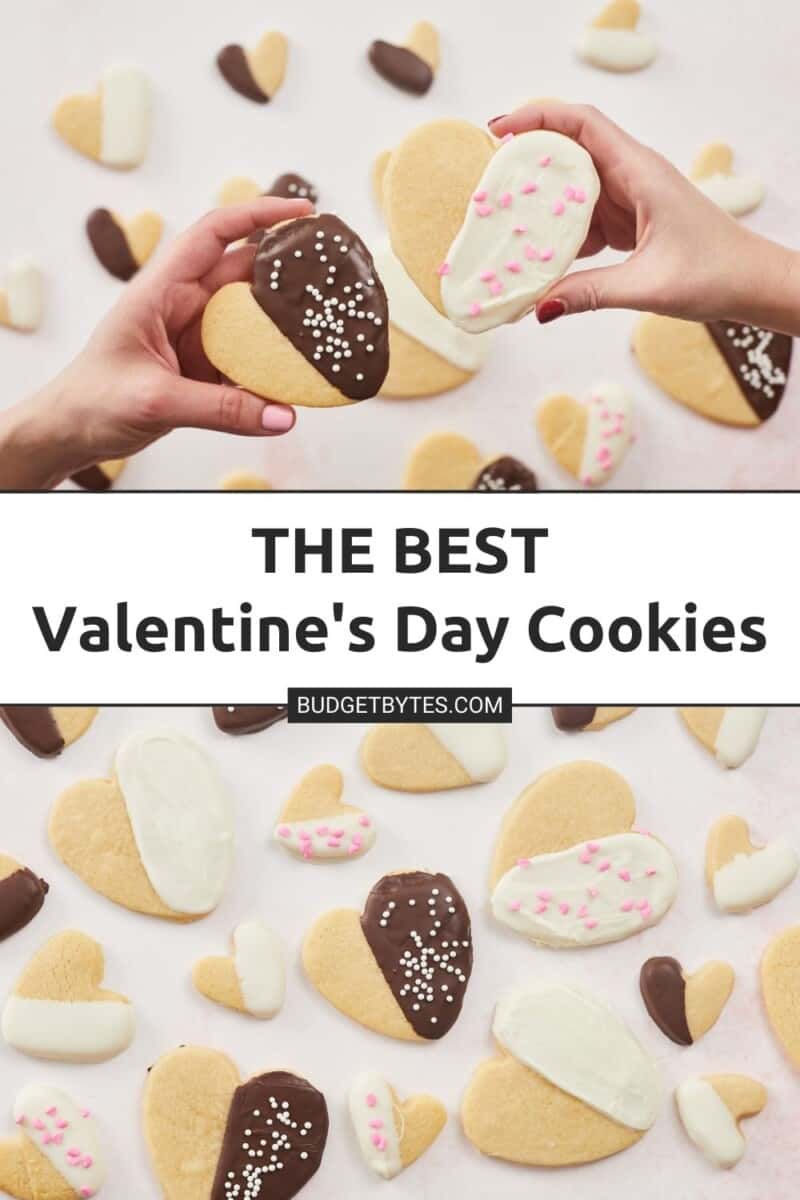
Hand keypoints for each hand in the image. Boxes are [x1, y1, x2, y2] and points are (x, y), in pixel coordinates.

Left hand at [0, 196, 312, 488]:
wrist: (73, 433)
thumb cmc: (94, 401)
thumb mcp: (156, 400)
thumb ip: (221, 410)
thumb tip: (282, 416)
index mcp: (160, 291)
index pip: (213, 235)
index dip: (258, 216)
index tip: (302, 213)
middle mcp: (183, 307)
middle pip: (244, 275)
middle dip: (287, 271)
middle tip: (331, 274)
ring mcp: (196, 339)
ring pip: (251, 322)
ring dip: (283, 325)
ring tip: (326, 327)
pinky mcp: (204, 372)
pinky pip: (248, 364)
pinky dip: (273, 369)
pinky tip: (298, 378)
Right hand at [489, 103, 799, 332]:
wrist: (751, 284)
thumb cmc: (714, 273)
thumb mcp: (646, 286)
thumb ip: (589, 293)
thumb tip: (538, 306)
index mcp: (640, 172)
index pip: (583, 123)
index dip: (538, 118)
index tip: (500, 131)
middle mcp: (633, 176)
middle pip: (570, 151)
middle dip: (529, 163)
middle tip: (491, 183)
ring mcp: (631, 198)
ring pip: (575, 187)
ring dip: (544, 204)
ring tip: (510, 224)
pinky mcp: (630, 221)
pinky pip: (586, 217)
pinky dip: (563, 234)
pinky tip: (547, 257)